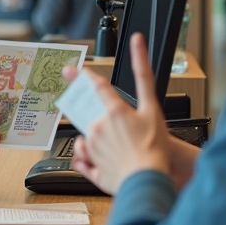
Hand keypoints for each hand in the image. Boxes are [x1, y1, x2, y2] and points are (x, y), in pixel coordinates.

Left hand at [70, 33, 183, 194]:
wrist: (148, 180)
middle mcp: (98, 127)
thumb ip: (144, 76)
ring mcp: (93, 148)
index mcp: (114, 111)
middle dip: (95, 116)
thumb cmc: (154, 148)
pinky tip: (101, 160)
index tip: (70, 70)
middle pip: (90, 114)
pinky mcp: (93, 167)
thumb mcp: (153, 108)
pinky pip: (83, 160)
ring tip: (120, 148)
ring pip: (87, 137)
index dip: (84, 75)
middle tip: (115, 128)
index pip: (97, 86)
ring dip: (97, 138)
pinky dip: (88, 159)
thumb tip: (136, 43)